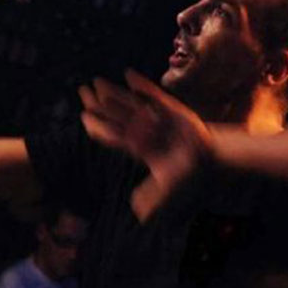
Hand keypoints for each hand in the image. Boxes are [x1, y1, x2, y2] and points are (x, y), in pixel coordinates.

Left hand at [79, 69, 213, 220]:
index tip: (83, 118)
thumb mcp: (169, 187)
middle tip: (81, 91)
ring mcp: (154, 117)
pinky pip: (152, 95)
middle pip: (114, 116)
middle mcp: (142, 130)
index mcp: (138, 147)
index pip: (112, 136)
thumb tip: (138, 213)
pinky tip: (129, 74)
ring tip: (96, 82)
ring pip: (128, 103)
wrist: (206, 157)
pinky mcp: (168, 107)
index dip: (97, 128)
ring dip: (113, 93)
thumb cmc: (184, 172)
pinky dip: (141, 85)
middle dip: (97, 105)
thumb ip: (154, 197)